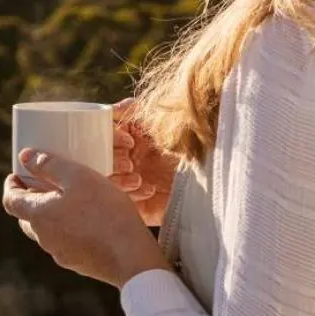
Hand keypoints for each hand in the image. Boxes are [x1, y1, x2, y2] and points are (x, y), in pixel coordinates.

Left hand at [1, 148, 168, 288]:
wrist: (132, 257)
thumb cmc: (105, 212)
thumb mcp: (78, 177)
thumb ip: (50, 165)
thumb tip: (25, 157)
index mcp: (39, 216)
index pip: (11, 201)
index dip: (11, 185)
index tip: (16, 174)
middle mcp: (45, 238)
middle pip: (26, 217)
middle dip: (30, 199)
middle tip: (43, 183)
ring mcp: (61, 254)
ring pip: (47, 231)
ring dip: (51, 214)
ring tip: (69, 198)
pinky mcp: (79, 264)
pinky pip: (66, 242)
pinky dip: (68, 228)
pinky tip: (88, 219)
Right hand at [110, 97, 176, 226]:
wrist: (212, 171)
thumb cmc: (188, 139)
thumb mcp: (161, 118)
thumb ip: (134, 109)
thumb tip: (113, 110)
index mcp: (127, 140)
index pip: (103, 139)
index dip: (112, 139)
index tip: (129, 142)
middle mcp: (127, 161)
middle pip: (102, 162)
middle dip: (113, 162)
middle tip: (130, 162)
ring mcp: (132, 184)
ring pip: (109, 184)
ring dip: (120, 180)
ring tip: (138, 178)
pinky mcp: (141, 206)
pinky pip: (125, 204)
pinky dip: (133, 197)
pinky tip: (148, 189)